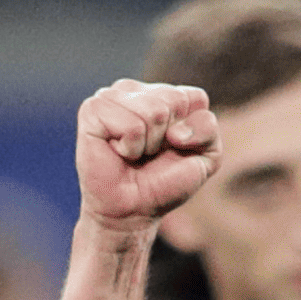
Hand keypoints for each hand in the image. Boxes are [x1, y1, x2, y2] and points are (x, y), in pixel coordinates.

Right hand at [75, 79, 219, 232]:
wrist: (133, 209)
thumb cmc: (166, 181)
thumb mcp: (205, 157)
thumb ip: (207, 129)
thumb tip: (175, 129)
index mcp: (165, 94)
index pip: (196, 97)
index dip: (194, 132)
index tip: (176, 148)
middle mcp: (138, 90)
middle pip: (175, 100)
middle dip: (168, 137)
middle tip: (151, 153)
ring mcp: (112, 96)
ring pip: (153, 110)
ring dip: (149, 143)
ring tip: (135, 153)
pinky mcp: (93, 109)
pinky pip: (130, 124)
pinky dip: (131, 146)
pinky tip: (120, 152)